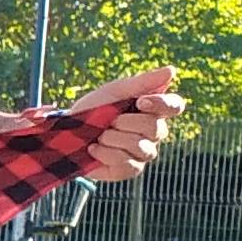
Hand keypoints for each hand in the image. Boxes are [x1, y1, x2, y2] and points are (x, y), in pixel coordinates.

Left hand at [73, 65, 180, 181]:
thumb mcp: (115, 91)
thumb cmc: (95, 108)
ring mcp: (144, 153)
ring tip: (100, 135)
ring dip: (112, 138)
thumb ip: (143, 82)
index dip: (162, 105)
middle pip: (155, 128)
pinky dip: (105, 154)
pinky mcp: (130, 170)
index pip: (175, 106)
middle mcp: (155, 133)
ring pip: (140, 147)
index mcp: (155, 110)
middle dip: (125, 122)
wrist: (66, 132)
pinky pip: (126, 164)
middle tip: (109, 120)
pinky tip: (94, 148)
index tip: (140, 102)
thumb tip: (172, 70)